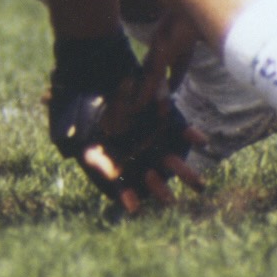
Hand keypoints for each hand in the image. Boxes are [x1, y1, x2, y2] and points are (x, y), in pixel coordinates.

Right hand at [46, 30, 201, 213]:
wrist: (96, 69)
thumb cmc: (84, 101)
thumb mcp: (76, 122)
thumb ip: (84, 145)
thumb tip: (93, 163)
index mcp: (114, 158)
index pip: (120, 183)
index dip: (125, 195)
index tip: (133, 207)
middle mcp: (135, 152)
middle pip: (150, 177)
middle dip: (159, 189)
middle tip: (169, 200)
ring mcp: (152, 137)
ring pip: (171, 161)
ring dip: (185, 173)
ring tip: (199, 184)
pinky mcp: (165, 120)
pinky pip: (181, 131)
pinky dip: (190, 135)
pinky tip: (200, 141)